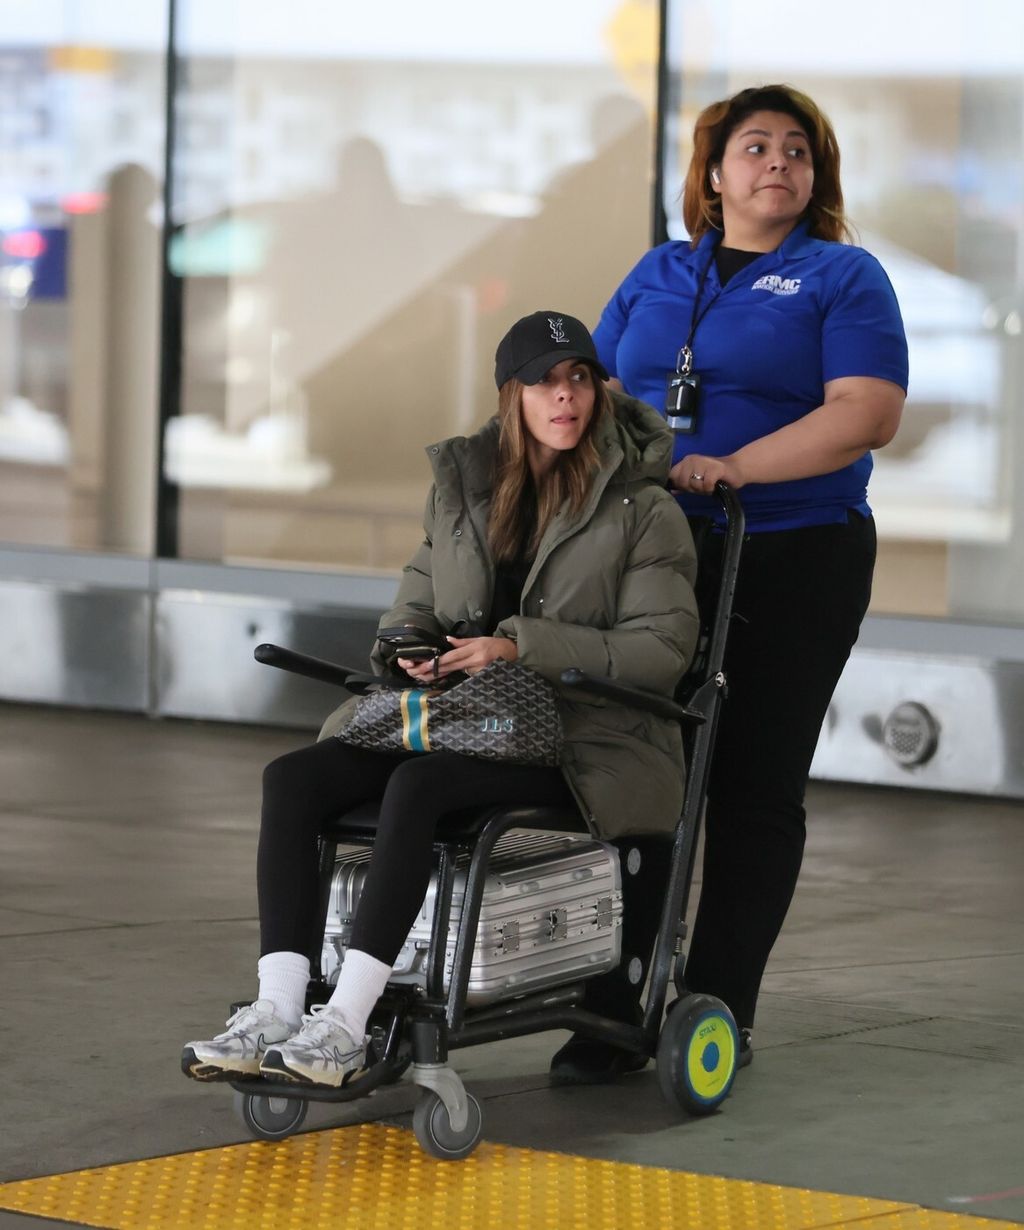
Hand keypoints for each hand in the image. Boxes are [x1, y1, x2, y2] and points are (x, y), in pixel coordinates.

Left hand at [399, 635, 516, 680]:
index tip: (425, 664)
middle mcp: (476, 661)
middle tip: (419, 672)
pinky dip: (454, 674)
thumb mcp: (478, 639)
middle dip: (434, 669)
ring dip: (441, 673)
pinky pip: (464, 675)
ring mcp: (478, 671)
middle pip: (451, 666)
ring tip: (425, 675)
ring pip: (456, 672)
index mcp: (474, 650)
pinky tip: (446, 674)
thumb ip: (462, 642)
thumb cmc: (494, 645)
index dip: (438, 661)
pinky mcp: (480, 677)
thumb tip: (446, 640)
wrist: (511, 654)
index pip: (453, 656)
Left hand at [669, 454, 745, 494]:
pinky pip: (706, 484)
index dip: (680, 484)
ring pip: (694, 483)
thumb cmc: (714, 477)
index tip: (690, 487)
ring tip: (709, 485)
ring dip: (702, 489)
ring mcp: (704, 462)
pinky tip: (715, 486)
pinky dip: (710, 489)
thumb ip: (683, 484)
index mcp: (686, 461)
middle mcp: (693, 459)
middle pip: (682, 481)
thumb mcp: (696, 480)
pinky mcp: (715, 468)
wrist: (737, 469)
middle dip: (692, 489)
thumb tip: (672, 491)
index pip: (673, 475)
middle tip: (702, 486)